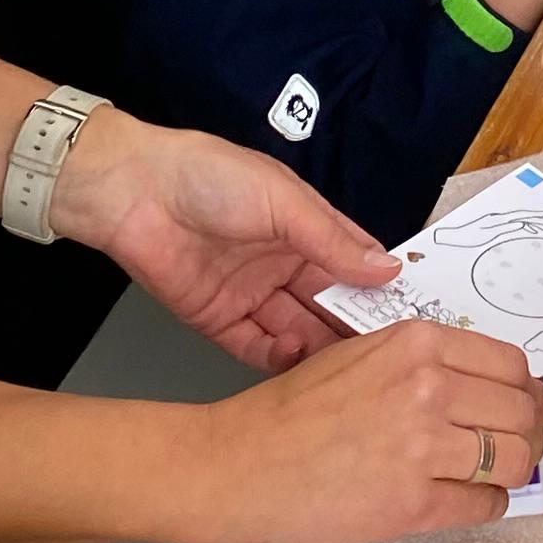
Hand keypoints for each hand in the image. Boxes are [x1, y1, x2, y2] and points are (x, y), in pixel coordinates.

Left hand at [51, 109, 393, 368]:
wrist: (130, 192)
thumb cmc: (207, 176)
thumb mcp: (284, 201)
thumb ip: (333, 240)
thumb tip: (387, 267)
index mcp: (303, 228)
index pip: (353, 264)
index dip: (380, 288)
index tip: (411, 313)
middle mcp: (281, 264)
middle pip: (329, 304)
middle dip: (355, 325)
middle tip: (385, 352)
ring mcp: (251, 294)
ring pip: (299, 331)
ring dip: (322, 348)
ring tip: (349, 366)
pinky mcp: (219, 319)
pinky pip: (257, 349)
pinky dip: (279, 360)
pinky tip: (298, 360)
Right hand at [164, 318, 542, 542]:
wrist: (240, 465)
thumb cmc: (293, 412)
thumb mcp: (362, 356)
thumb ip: (426, 363)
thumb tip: (499, 387)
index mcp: (417, 344)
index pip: (510, 365)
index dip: (525, 391)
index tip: (524, 406)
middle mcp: (427, 387)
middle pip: (522, 412)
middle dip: (528, 433)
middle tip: (516, 446)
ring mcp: (423, 447)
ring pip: (514, 459)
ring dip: (514, 471)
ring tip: (494, 475)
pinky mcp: (414, 503)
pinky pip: (486, 505)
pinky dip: (488, 505)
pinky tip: (467, 500)